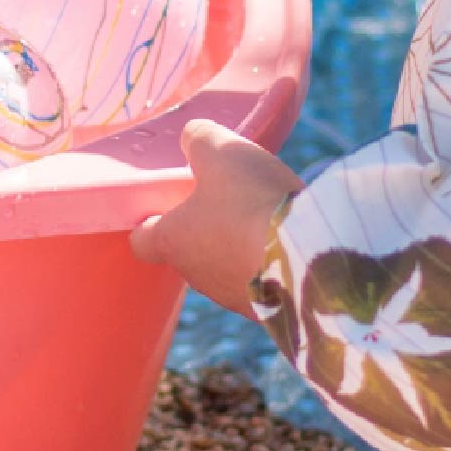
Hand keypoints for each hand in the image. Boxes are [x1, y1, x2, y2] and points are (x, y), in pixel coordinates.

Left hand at [129, 120, 301, 309]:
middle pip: (189, 253)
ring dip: (239, 249)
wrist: (308, 257)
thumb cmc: (252, 202)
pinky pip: (263, 285)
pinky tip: (289, 245)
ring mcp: (234, 298)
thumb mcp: (222, 152)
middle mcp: (197, 276)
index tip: (168, 205)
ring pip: (227, 269)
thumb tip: (192, 139)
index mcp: (173, 241)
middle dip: (205, 230)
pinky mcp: (269, 311)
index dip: (151, 222)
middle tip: (229, 202)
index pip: (142, 241)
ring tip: (267, 222)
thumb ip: (199, 139)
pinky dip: (269, 266)